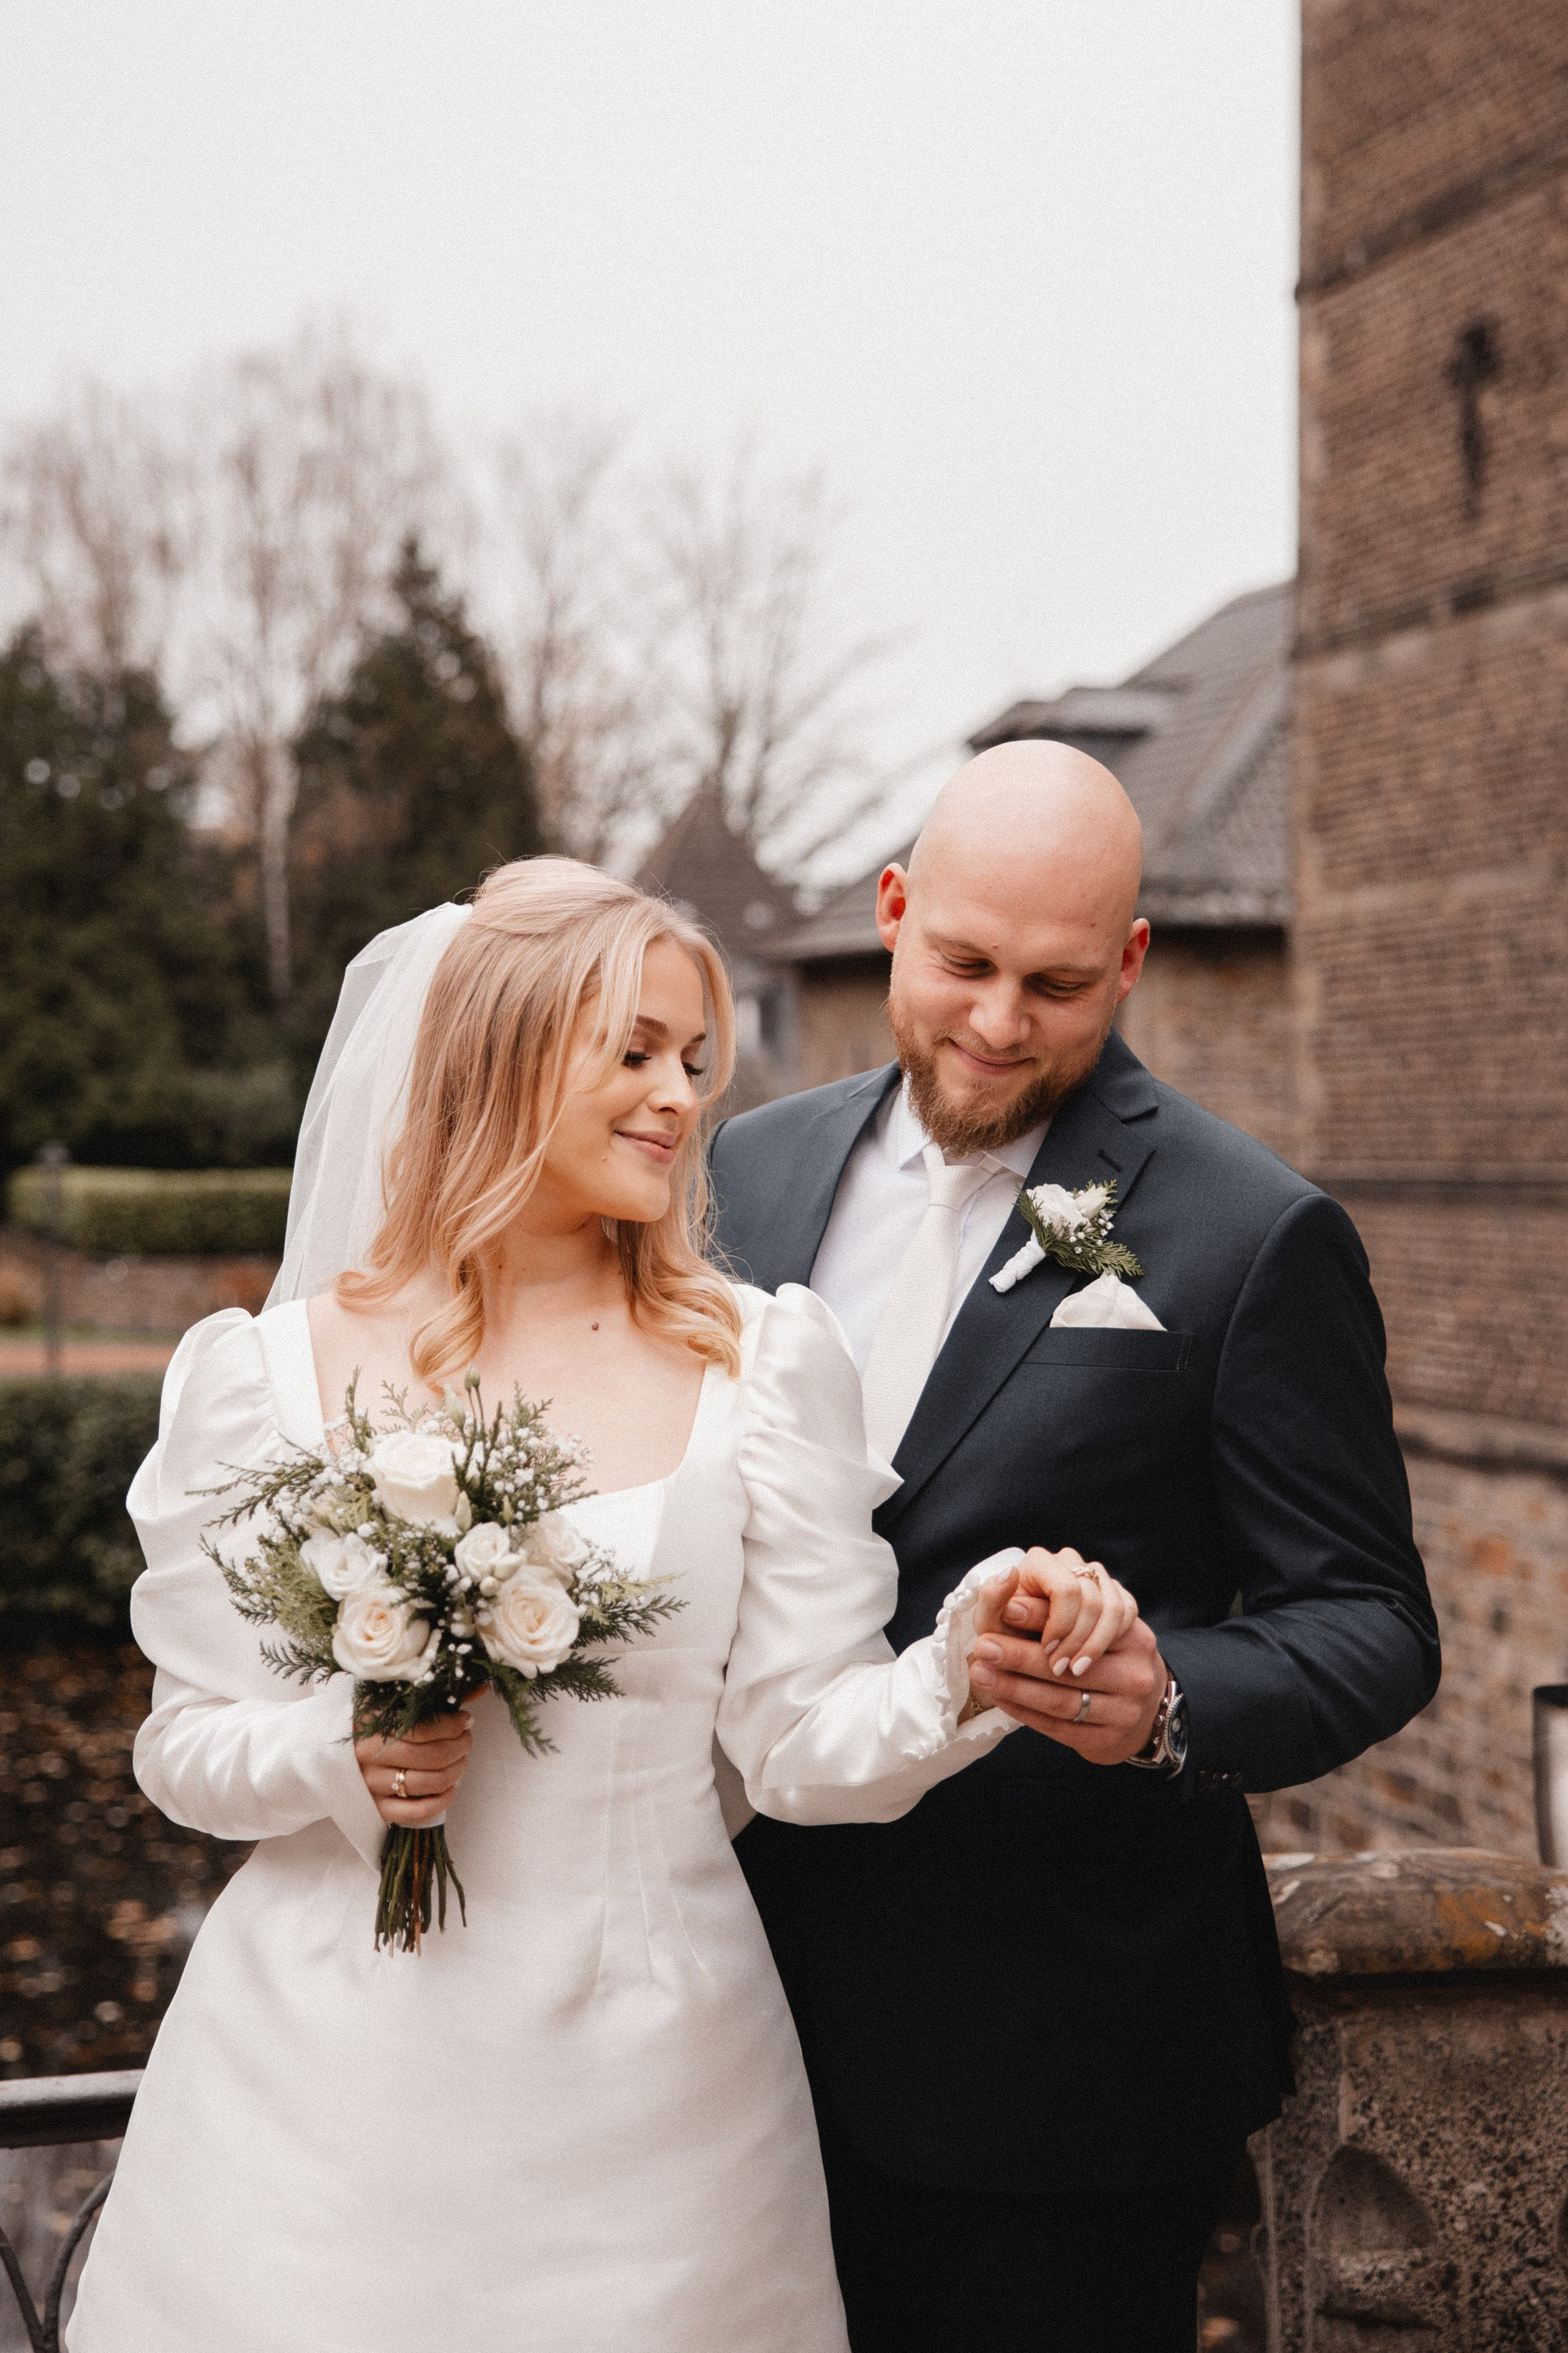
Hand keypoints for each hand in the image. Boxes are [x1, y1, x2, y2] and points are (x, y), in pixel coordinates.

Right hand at [355, 1692, 483, 1825]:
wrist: (329, 1752)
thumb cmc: (370, 1722)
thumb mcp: (393, 1702)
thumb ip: (437, 1695)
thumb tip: (482, 1686)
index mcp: (371, 1724)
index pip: (424, 1729)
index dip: (454, 1726)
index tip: (466, 1720)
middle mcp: (368, 1756)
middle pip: (433, 1757)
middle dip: (461, 1747)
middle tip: (466, 1739)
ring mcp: (371, 1785)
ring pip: (430, 1783)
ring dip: (457, 1771)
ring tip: (461, 1759)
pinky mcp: (377, 1809)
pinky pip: (418, 1811)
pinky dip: (442, 1800)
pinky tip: (450, 1787)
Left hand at [968, 1549, 1167, 1764]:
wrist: (1141, 1707)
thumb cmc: (1101, 1654)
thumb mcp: (1089, 1622)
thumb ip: (1050, 1601)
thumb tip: (1006, 1578)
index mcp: (1134, 1634)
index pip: (1088, 1621)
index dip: (1045, 1615)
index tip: (1007, 1609)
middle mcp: (1137, 1671)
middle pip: (1071, 1664)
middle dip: (1021, 1655)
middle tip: (983, 1646)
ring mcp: (1128, 1709)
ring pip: (1062, 1700)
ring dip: (1015, 1687)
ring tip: (982, 1674)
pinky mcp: (1111, 1740)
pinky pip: (1059, 1727)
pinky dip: (1025, 1712)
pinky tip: (1001, 1697)